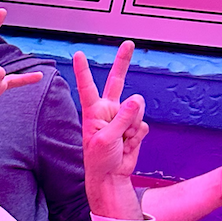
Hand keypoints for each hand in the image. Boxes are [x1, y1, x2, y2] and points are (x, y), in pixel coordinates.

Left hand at [74, 47, 147, 218]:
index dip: (83, 71)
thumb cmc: (100, 160)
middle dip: (123, 62)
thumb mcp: (106, 139)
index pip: (88, 87)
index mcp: (94, 112)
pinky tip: (128, 145)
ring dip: (133, 126)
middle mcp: (108, 111)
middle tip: (128, 43)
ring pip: (138, 110)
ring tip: (122, 141)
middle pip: (116, 82)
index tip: (78, 54)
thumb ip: (122, 118)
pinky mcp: (134, 128)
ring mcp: (123, 118)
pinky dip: (138, 136)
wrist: (111, 177)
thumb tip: (137, 98)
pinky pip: (143, 125)